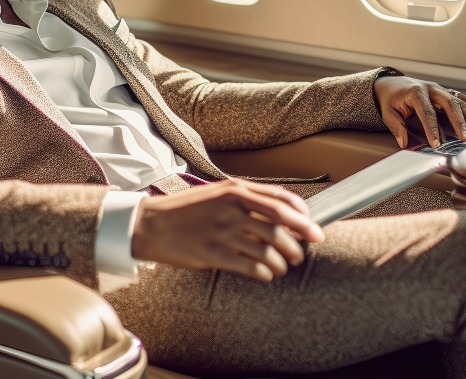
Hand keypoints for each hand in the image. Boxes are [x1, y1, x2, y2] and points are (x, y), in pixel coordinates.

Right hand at [131, 180, 324, 281]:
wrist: (150, 225)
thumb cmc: (186, 210)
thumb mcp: (217, 194)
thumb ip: (246, 200)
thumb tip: (281, 216)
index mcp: (235, 190)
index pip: (281, 200)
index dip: (303, 216)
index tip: (314, 228)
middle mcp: (232, 208)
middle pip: (280, 226)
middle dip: (299, 242)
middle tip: (302, 253)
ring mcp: (223, 231)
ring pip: (269, 250)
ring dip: (283, 262)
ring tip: (284, 267)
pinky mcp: (214, 254)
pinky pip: (252, 267)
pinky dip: (266, 274)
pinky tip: (266, 275)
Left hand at [374, 76, 465, 146]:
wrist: (392, 83)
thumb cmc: (391, 98)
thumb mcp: (388, 112)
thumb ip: (397, 127)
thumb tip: (405, 143)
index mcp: (416, 92)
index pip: (427, 112)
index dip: (433, 129)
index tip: (438, 143)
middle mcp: (432, 89)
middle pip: (450, 105)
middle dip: (459, 122)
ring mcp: (442, 90)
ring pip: (461, 102)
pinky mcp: (448, 93)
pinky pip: (465, 101)